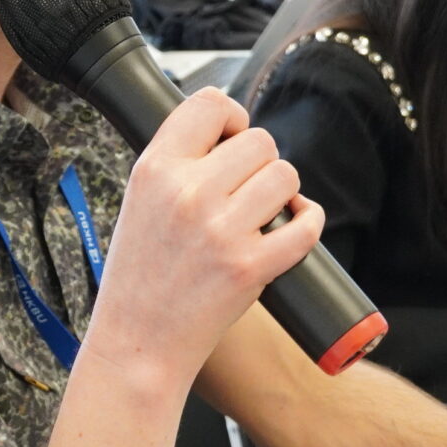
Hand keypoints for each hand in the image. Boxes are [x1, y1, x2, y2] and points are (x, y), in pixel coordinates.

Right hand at [85, 89, 322, 390]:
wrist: (139, 342)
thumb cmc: (140, 275)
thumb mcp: (138, 202)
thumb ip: (177, 164)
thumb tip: (231, 134)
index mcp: (154, 170)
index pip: (209, 103)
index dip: (231, 117)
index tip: (232, 138)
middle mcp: (187, 193)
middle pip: (259, 140)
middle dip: (261, 162)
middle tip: (246, 190)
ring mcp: (220, 230)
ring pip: (285, 176)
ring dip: (284, 192)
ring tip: (264, 212)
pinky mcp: (250, 267)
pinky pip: (305, 224)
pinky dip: (308, 222)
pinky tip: (295, 225)